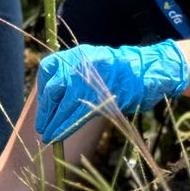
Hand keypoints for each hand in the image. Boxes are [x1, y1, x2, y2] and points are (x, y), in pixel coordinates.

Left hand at [33, 40, 189, 143]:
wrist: (148, 71)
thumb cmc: (120, 71)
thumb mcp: (93, 64)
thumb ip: (74, 75)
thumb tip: (55, 95)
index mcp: (77, 54)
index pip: (49, 68)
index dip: (43, 90)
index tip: (42, 105)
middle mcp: (81, 63)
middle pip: (54, 88)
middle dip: (46, 110)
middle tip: (42, 127)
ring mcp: (91, 79)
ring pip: (65, 104)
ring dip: (54, 122)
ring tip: (48, 136)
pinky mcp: (101, 96)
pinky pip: (78, 113)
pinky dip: (66, 126)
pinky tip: (60, 134)